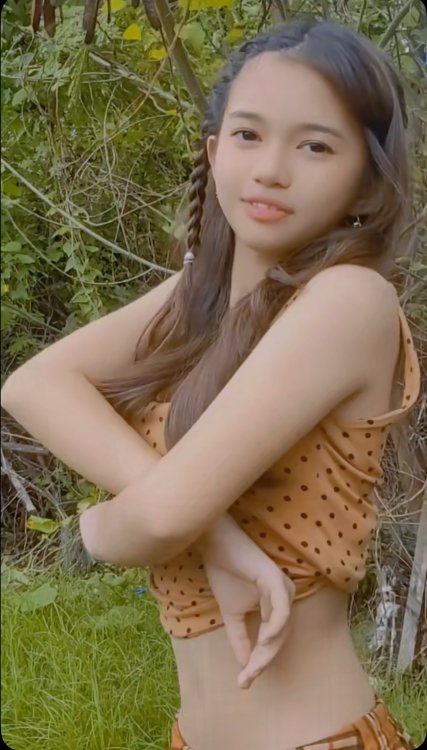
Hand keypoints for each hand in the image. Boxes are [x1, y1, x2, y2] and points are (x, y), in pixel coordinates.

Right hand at [198, 514, 294, 689]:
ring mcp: (283, 588)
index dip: (260, 662)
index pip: (273, 640)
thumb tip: (245, 666)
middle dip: (263, 661)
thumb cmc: (226, 573)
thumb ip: (239, 638)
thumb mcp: (231, 614)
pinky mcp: (276, 580)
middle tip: (246, 679)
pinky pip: (281, 610)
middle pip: (280, 638)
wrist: (216, 545)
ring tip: (252, 667)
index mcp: (276, 604)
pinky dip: (275, 627)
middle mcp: (285, 597)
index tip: (243, 682)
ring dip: (268, 650)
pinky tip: (262, 641)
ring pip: (282, 628)